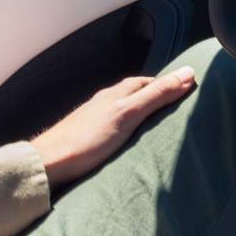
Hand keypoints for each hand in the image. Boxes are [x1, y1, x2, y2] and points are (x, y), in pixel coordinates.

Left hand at [31, 66, 196, 188]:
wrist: (47, 164)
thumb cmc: (88, 139)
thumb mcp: (129, 114)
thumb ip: (158, 94)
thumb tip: (189, 72)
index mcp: (117, 93)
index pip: (150, 82)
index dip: (169, 85)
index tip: (188, 92)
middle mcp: (105, 101)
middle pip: (136, 94)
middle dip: (156, 98)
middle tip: (177, 109)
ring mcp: (94, 119)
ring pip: (124, 110)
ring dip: (141, 114)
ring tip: (157, 127)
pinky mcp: (87, 137)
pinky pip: (114, 126)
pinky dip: (127, 129)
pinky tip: (129, 142)